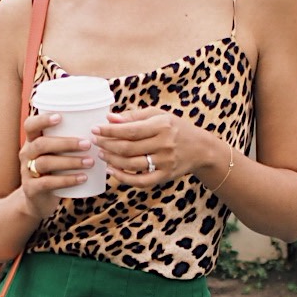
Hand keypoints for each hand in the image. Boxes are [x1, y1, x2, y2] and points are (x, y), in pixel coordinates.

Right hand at [19, 110, 93, 217]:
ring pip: (46, 163)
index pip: (31, 125)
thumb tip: (104, 125)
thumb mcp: (57, 155)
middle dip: (66, 143)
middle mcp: (27, 154)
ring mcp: (27, 172)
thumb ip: (70, 141)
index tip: (60, 117)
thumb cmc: (55, 171)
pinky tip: (83, 178)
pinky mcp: (31, 189)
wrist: (38, 201)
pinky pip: (48, 183)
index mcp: (32, 141)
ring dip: (70, 161)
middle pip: (42, 144)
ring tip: (90, 162)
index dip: (43, 119)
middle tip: (87, 144)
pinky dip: (67, 180)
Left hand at [94, 109, 219, 188]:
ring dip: (112, 160)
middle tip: (95, 142)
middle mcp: (164, 144)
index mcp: (162, 126)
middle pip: (128, 147)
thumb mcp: (158, 115)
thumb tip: (109, 118)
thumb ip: (134, 116)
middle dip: (107, 144)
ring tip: (102, 154)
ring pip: (131, 164)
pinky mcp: (165, 176)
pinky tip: (112, 171)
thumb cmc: (175, 128)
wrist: (200, 148)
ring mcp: (165, 162)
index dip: (109, 131)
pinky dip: (124, 178)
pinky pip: (141, 181)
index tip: (95, 129)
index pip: (130, 130)